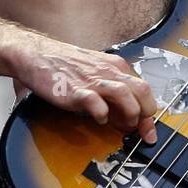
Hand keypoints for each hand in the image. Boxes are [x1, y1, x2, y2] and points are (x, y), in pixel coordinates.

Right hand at [7, 34, 158, 139]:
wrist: (38, 55)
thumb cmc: (67, 66)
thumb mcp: (97, 75)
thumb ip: (113, 93)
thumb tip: (127, 119)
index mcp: (117, 67)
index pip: (144, 89)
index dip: (150, 114)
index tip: (149, 133)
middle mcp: (109, 72)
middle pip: (142, 90)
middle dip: (145, 114)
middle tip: (138, 129)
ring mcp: (93, 80)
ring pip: (125, 93)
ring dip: (129, 113)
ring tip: (124, 125)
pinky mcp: (75, 90)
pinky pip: (94, 102)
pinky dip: (101, 113)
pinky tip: (100, 119)